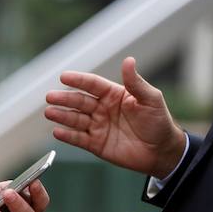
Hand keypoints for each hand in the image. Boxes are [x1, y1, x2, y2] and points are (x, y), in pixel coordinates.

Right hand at [45, 56, 185, 178]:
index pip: (92, 84)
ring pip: (76, 119)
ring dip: (62, 115)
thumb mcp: (150, 99)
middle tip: (50, 96)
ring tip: (50, 112)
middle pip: (80, 101)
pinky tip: (57, 132)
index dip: (78, 80)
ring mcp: (98, 126)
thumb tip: (128, 60)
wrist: (163, 151)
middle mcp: (103, 108)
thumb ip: (136, 82)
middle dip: (65, 98)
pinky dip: (68, 136)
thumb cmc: (159, 122)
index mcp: (113, 94)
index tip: (64, 76)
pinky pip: (79, 139)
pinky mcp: (97, 144)